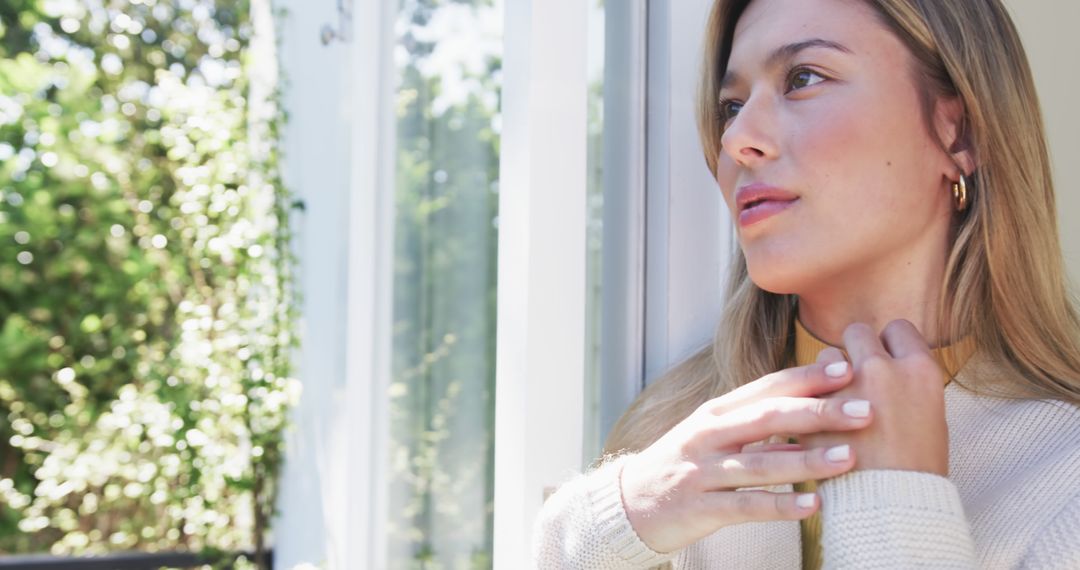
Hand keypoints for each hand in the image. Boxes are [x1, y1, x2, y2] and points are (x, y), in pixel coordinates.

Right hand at [619, 361, 873, 552]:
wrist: (631, 502)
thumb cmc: (688, 463)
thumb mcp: (717, 432)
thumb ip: (763, 418)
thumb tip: (820, 403)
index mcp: (717, 411)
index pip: (768, 387)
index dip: (808, 377)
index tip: (851, 368)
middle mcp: (708, 434)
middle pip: (768, 418)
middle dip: (818, 412)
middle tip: (865, 409)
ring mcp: (702, 471)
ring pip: (759, 463)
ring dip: (806, 461)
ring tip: (848, 457)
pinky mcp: (698, 508)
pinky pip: (744, 506)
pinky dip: (780, 506)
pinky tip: (814, 506)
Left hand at [803, 320, 948, 474]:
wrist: (894, 511)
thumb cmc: (919, 468)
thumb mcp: (930, 415)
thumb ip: (905, 381)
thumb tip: (888, 358)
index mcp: (920, 370)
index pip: (897, 328)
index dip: (890, 344)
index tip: (888, 359)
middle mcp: (882, 371)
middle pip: (857, 333)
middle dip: (856, 349)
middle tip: (857, 374)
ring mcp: (845, 390)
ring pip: (826, 359)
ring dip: (829, 374)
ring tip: (839, 402)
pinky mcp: (815, 411)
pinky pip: (807, 390)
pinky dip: (811, 401)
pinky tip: (822, 421)